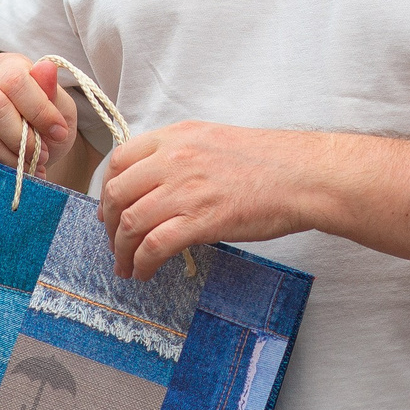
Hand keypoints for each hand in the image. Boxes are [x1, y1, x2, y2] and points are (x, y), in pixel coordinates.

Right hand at [0, 54, 77, 168]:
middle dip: (23, 137)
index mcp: (5, 65)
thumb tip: (47, 69)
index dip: (39, 110)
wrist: (24, 138)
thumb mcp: (57, 104)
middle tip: (43, 154)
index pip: (16, 81)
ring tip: (32, 164)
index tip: (59, 132)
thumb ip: (52, 91)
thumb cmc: (41, 117)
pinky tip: (16, 170)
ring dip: (10, 155)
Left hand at [100, 123, 306, 280]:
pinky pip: (154, 245)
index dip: (107, 190)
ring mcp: (186, 189)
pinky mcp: (201, 220)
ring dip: (122, 250)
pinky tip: (144, 272)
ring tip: (125, 266)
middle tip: (114, 242)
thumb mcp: (215, 141)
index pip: (120, 160)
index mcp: (176, 137)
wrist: (303, 175)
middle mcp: (174, 159)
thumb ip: (182, 155)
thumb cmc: (269, 161)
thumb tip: (158, 183)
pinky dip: (142, 263)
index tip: (108, 209)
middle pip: (117, 193)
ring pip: (130, 222)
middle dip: (108, 224)